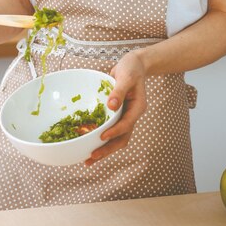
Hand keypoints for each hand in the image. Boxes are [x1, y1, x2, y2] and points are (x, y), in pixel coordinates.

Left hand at [85, 50, 147, 165]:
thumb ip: (119, 91)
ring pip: (116, 138)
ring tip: (88, 159)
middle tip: (91, 157)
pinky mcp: (117, 115)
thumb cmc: (131, 69)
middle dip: (107, 149)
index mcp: (137, 108)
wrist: (134, 65)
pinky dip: (100, 138)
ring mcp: (124, 116)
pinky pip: (110, 130)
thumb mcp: (126, 76)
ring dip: (103, 149)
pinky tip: (88, 144)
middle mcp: (132, 115)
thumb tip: (111, 106)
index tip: (102, 137)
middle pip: (122, 138)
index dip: (115, 132)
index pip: (126, 124)